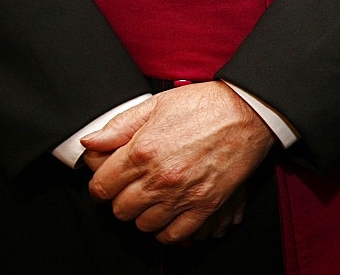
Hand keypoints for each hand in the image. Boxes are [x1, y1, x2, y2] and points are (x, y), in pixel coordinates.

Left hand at [82, 81, 275, 243]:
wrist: (249, 111)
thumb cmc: (205, 104)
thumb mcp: (157, 104)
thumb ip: (120, 126)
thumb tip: (90, 142)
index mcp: (141, 151)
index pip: (100, 187)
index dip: (103, 184)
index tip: (112, 180)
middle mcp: (158, 178)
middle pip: (120, 209)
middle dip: (123, 198)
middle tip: (135, 186)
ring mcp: (182, 194)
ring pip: (144, 225)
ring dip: (145, 214)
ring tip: (155, 199)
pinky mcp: (205, 205)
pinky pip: (174, 234)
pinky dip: (167, 230)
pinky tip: (170, 214)